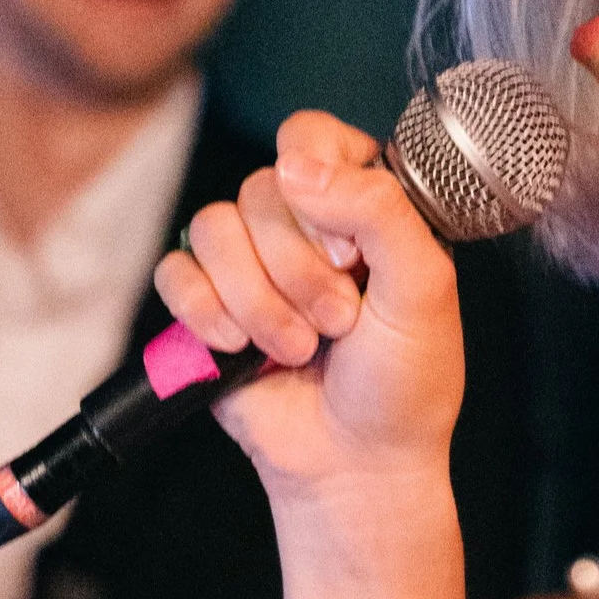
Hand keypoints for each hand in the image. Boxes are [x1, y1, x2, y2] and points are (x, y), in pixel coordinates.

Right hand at [153, 111, 464, 506]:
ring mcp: (249, 262)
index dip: (320, 184)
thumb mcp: (424, 288)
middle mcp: (300, 223)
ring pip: (212, 227)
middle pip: (259, 188)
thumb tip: (296, 168)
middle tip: (339, 322)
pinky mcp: (206, 304)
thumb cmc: (405, 382)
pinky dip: (205, 313)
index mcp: (359, 203)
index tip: (350, 250)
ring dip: (258, 302)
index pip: (311, 135)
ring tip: (298, 348)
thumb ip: (379, 209)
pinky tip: (239, 348)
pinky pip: (175, 272)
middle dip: (299, 270)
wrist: (356, 463)